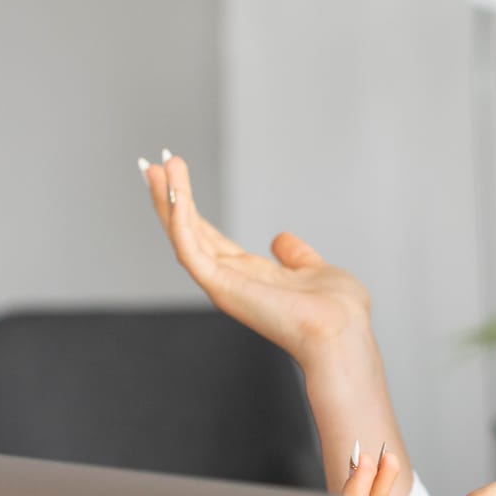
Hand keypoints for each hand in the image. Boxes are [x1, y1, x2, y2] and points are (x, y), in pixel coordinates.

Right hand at [142, 151, 372, 369]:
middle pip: (188, 233)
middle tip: (153, 164)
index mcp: (249, 275)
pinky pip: (190, 250)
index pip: (208, 237)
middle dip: (169, 199)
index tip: (176, 177)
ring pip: (183, 237)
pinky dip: (180, 220)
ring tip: (158, 167)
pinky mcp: (220, 287)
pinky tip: (175, 193)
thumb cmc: (337, 311)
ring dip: (168, 201)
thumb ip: (294, 254)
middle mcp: (230, 279)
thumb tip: (281, 239)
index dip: (191, 209)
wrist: (342, 331)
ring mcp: (222, 284)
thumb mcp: (314, 269)